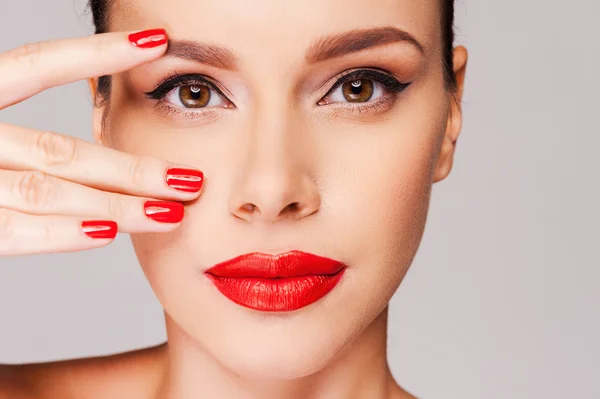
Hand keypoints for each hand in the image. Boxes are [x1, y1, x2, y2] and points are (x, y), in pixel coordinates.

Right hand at [0, 29, 203, 255]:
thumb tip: (98, 161)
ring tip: (172, 212)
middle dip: (131, 168)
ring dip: (117, 203)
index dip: (93, 54)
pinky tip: (110, 232)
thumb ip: (23, 145)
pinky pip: (13, 230)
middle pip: (59, 150)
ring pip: (48, 190)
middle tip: (191, 180)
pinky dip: (62, 232)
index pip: (33, 65)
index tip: (158, 42)